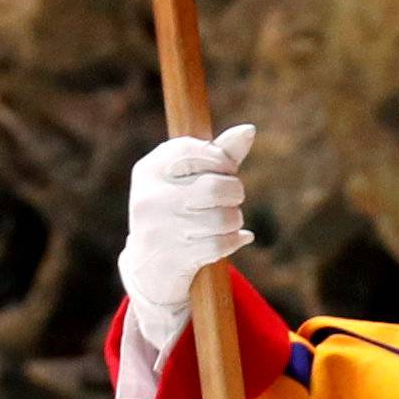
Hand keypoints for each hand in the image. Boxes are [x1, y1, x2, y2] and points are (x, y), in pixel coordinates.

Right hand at [118, 125, 255, 349]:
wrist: (149, 268)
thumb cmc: (174, 213)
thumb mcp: (185, 181)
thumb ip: (217, 156)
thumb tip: (249, 130)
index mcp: (149, 170)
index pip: (191, 150)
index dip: (220, 158)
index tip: (227, 169)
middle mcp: (150, 197)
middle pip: (214, 187)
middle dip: (234, 191)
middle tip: (233, 197)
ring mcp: (161, 229)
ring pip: (222, 218)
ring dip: (235, 219)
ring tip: (230, 220)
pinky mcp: (176, 257)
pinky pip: (222, 244)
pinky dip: (234, 240)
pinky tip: (234, 238)